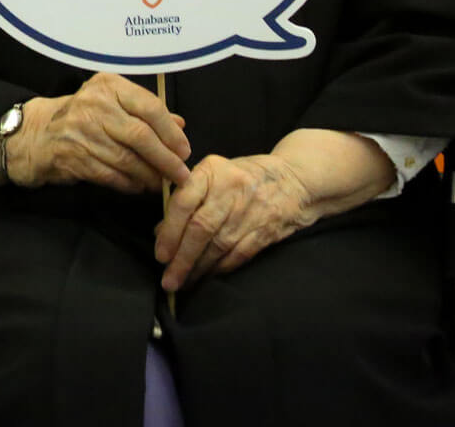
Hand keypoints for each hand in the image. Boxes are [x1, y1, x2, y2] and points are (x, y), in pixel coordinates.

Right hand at [16, 72, 190, 193]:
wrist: (39, 134)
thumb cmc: (84, 116)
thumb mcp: (112, 103)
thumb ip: (145, 111)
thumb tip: (181, 125)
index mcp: (108, 86)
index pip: (149, 107)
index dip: (171, 132)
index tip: (185, 151)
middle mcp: (94, 105)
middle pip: (140, 135)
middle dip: (165, 159)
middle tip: (181, 174)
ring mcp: (81, 131)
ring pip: (127, 159)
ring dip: (149, 176)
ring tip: (161, 183)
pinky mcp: (73, 157)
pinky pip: (111, 175)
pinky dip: (130, 184)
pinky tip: (139, 186)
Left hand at [153, 154, 313, 290]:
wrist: (294, 179)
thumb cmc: (242, 177)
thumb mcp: (212, 175)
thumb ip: (187, 199)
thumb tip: (160, 232)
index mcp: (211, 171)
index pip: (184, 202)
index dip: (170, 231)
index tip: (160, 255)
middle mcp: (230, 189)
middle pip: (201, 229)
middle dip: (182, 259)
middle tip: (169, 280)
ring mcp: (251, 210)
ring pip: (219, 246)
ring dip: (199, 269)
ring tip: (183, 283)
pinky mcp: (266, 230)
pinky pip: (239, 254)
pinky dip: (221, 269)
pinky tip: (208, 277)